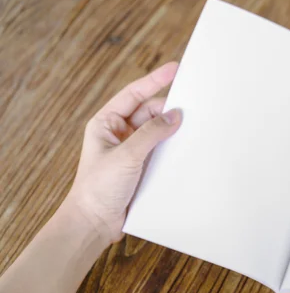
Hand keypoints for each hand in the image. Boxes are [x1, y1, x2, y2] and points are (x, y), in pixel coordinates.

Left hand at [64, 62, 182, 245]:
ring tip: (193, 125)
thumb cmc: (98, 188)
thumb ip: (151, 133)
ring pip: (158, 132)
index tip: (175, 69)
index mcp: (107, 123)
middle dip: (168, 109)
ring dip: (172, 129)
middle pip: (150, 112)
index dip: (154, 80)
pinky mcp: (143, 167)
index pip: (134, 94)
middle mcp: (120, 134)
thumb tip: (175, 115)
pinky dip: (174, 147)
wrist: (94, 223)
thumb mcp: (126, 155)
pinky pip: (162, 150)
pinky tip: (186, 147)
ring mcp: (133, 151)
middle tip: (192, 105)